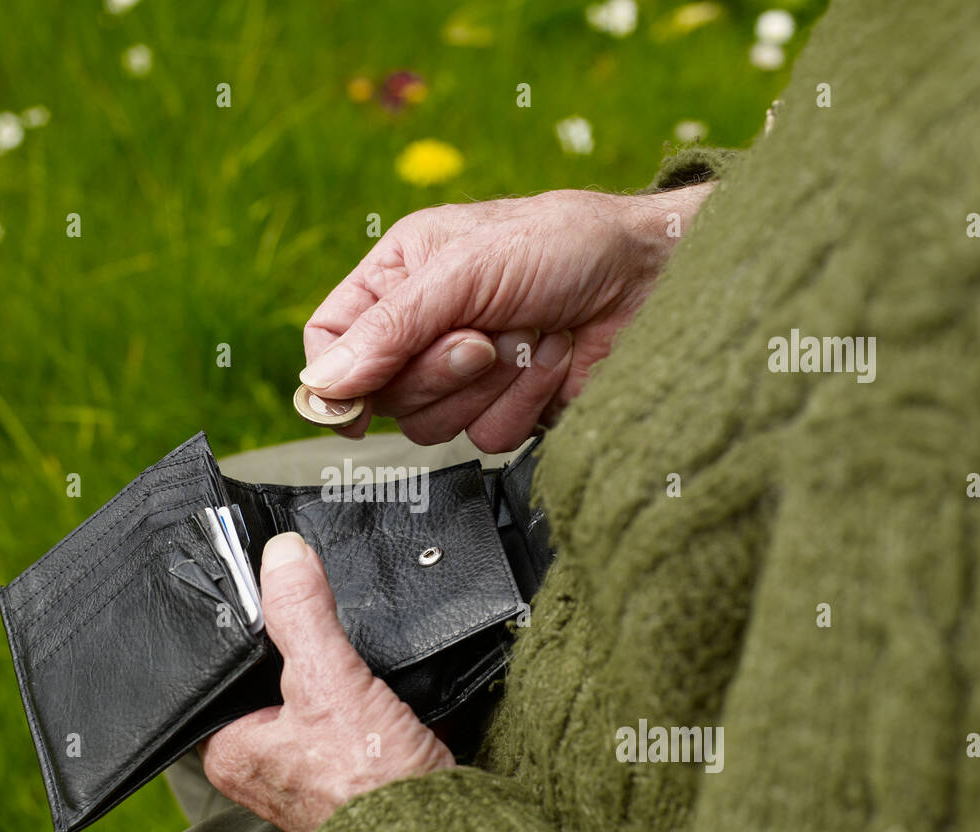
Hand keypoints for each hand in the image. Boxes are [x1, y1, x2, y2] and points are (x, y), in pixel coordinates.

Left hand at [201, 532, 454, 831]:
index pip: (218, 670)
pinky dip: (370, 693)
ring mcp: (310, 768)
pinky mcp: (355, 769)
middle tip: (317, 616)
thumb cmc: (368, 791)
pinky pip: (353, 712)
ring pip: (316, 692)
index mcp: (229, 749)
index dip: (243, 628)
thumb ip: (302, 614)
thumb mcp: (328, 681)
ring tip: (352, 653)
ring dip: (339, 670)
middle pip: (272, 676)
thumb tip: (282, 556)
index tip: (265, 591)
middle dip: (300, 646)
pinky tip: (384, 681)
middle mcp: (262, 763)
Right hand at [300, 183, 713, 451]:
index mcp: (400, 275)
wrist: (654, 278)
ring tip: (529, 336)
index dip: (336, 377)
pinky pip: (488, 438)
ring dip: (489, 385)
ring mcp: (468, 373)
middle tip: (484, 337)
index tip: (356, 397)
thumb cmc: (567, 245)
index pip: (330, 340)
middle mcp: (427, 327)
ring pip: (434, 426)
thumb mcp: (467, 269)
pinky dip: (524, 401)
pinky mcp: (508, 405)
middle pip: (383, 394)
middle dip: (439, 372)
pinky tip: (551, 359)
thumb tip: (324, 384)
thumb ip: (391, 327)